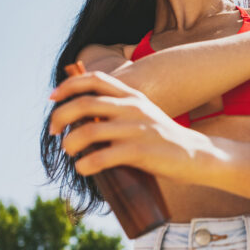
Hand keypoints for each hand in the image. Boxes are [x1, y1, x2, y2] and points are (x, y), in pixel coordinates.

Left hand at [48, 71, 207, 182]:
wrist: (197, 155)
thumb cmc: (163, 138)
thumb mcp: (143, 114)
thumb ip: (119, 110)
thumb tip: (82, 119)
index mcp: (133, 96)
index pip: (94, 80)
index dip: (68, 85)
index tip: (52, 98)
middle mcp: (133, 108)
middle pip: (83, 103)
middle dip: (59, 117)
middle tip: (52, 132)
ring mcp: (136, 129)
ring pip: (88, 131)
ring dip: (69, 143)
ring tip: (68, 152)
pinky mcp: (140, 152)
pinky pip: (102, 157)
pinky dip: (85, 164)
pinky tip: (83, 169)